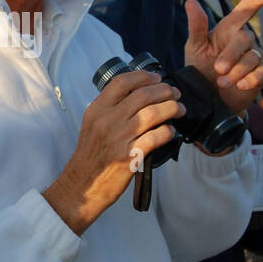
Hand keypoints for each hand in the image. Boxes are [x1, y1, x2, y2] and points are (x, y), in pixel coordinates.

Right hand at [44, 70, 183, 234]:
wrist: (82, 185)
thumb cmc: (90, 156)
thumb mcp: (92, 125)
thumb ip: (109, 109)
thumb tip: (138, 95)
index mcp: (97, 110)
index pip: (122, 82)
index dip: (143, 76)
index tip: (157, 77)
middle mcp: (107, 121)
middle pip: (142, 95)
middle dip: (164, 91)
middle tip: (175, 93)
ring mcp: (119, 138)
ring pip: (152, 114)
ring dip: (171, 108)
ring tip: (179, 109)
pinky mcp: (129, 157)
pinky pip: (156, 138)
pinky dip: (167, 132)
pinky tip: (171, 131)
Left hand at [183, 0, 262, 112]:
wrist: (207, 96)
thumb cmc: (200, 67)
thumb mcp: (195, 47)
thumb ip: (196, 26)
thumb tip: (191, 2)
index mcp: (228, 30)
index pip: (243, 12)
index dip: (254, 1)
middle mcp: (244, 41)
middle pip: (245, 39)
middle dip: (231, 55)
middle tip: (218, 69)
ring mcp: (254, 57)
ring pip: (252, 58)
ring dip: (236, 71)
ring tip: (221, 81)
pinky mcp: (260, 75)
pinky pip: (262, 73)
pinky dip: (251, 79)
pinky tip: (240, 85)